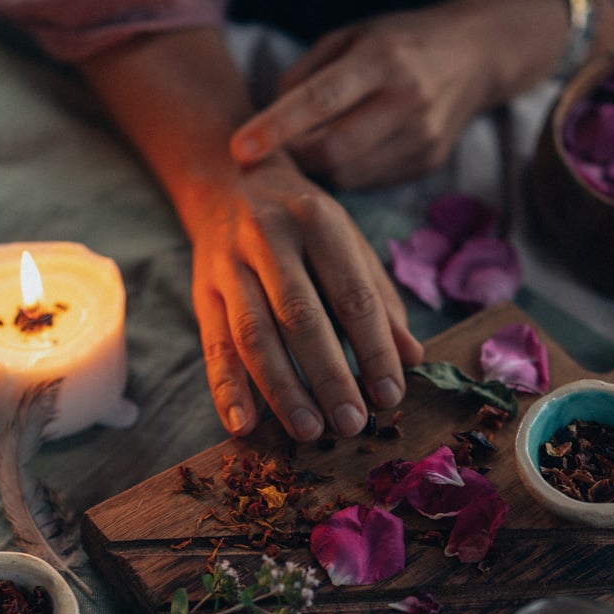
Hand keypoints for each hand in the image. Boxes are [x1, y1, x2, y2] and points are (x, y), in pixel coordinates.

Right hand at [188, 154, 422, 440]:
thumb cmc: (304, 225)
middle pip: (300, 316)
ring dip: (280, 389)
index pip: (352, 294)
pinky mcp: (202, 293)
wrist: (229, 183)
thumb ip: (380, 299)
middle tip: (351, 424)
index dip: (373, 348)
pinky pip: (214, 346)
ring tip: (307, 430)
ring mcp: (229, 266)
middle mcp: (268, 238)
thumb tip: (412, 357)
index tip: (390, 395)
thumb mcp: (349, 244)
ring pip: (253, 334)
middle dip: (328, 375)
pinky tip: (243, 425)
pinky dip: (226, 389)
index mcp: (318, 221)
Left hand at [230, 0, 570, 188]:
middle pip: (333, 150)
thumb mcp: (348, 36)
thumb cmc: (396, 42)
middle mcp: (406, 100)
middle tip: (264, 155)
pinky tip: (338, 156)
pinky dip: (343, 174)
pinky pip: (368, 182)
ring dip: (315, 170)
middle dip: (292, 158)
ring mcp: (421, 137)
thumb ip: (303, 74)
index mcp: (381, 58)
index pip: (320, 99)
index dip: (276, 127)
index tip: (239, 147)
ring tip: (301, 152)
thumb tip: (266, 121)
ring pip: (349, 174)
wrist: (474, 56)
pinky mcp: (428, 163)